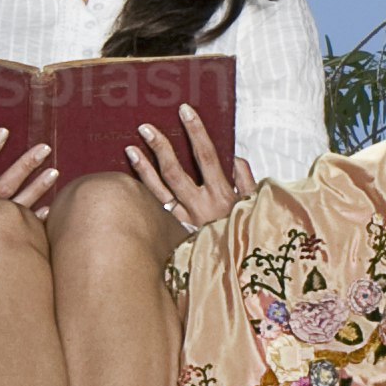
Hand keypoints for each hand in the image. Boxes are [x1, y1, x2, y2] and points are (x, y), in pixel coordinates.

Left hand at [124, 100, 247, 231]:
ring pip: (159, 191)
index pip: (207, 156)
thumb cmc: (249, 236)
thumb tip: (234, 158)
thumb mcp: (256, 206)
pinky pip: (156, 210)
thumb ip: (246, 181)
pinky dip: (143, 193)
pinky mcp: (174, 233)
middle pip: (175, 171)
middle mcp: (201, 207)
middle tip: (145, 127)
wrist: (238, 275)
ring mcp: (184, 221)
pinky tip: (132, 178)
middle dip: (160, 147)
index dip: (196, 131)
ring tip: (130, 148)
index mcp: (222, 195)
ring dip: (143, 168)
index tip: (184, 110)